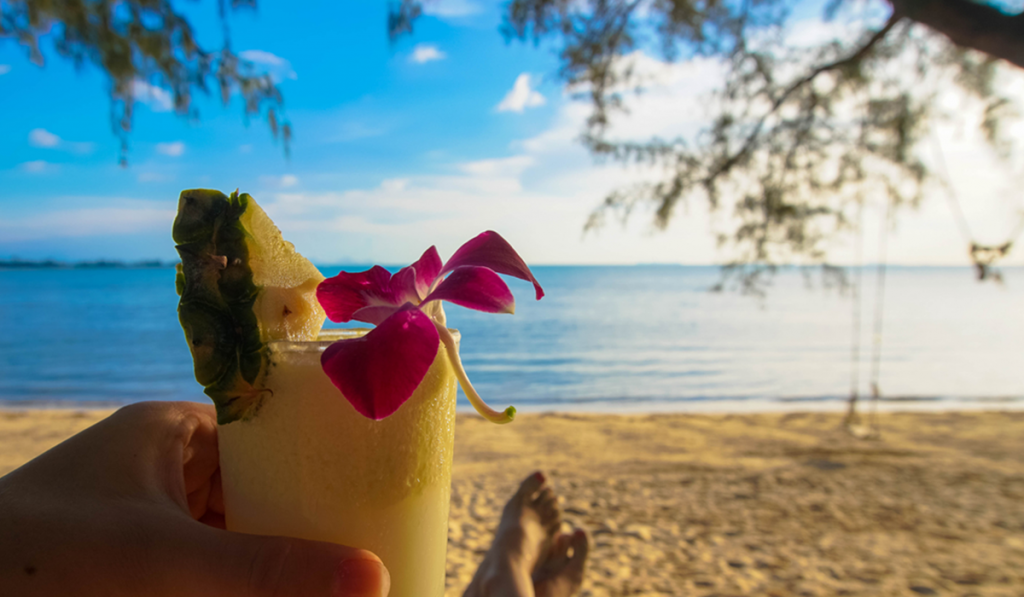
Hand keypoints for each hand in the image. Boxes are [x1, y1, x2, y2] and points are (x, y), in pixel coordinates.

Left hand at [0, 401, 389, 596]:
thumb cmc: (47, 558)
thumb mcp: (166, 562)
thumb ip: (268, 571)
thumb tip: (374, 578)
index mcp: (173, 431)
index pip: (270, 434)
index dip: (320, 459)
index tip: (373, 487)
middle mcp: (166, 467)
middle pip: (261, 487)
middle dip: (308, 518)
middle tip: (369, 541)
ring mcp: (151, 518)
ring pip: (238, 530)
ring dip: (279, 553)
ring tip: (343, 572)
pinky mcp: (141, 562)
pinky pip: (211, 564)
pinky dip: (244, 580)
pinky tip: (282, 589)